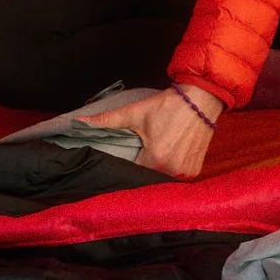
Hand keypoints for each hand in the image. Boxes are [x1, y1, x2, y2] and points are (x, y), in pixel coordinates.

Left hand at [90, 84, 223, 178]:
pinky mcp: (195, 171)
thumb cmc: (168, 106)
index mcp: (155, 159)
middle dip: (141, 170)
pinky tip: (168, 159)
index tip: (123, 162)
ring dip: (156, 172)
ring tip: (152, 159)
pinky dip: (171, 171)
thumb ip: (107, 121)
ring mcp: (185, 172)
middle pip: (147, 178)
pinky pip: (177, 178)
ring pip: (163, 180)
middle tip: (138, 158)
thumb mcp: (135, 112)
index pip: (132, 173)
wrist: (201, 99)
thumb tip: (79, 121)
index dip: (126, 168)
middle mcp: (172, 170)